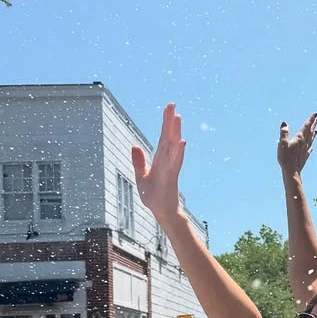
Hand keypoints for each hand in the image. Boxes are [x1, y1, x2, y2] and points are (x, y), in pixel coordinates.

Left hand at [133, 104, 184, 221]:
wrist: (161, 212)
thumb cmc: (153, 195)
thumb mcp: (140, 176)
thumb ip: (138, 161)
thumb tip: (134, 145)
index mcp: (159, 158)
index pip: (163, 136)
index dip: (165, 122)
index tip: (169, 107)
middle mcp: (166, 160)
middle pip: (169, 137)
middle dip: (170, 121)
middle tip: (173, 105)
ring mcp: (170, 168)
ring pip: (173, 147)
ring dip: (176, 132)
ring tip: (178, 118)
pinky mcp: (172, 177)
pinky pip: (176, 163)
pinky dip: (179, 152)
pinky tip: (182, 142)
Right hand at [277, 113, 316, 174]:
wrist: (291, 172)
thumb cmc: (286, 158)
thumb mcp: (282, 143)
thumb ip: (284, 133)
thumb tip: (284, 123)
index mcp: (299, 138)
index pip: (306, 126)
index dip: (310, 119)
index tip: (315, 114)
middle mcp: (304, 143)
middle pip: (310, 132)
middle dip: (313, 125)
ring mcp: (305, 150)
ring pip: (311, 140)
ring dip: (313, 134)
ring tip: (316, 130)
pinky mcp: (304, 157)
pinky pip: (309, 149)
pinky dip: (311, 146)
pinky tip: (312, 147)